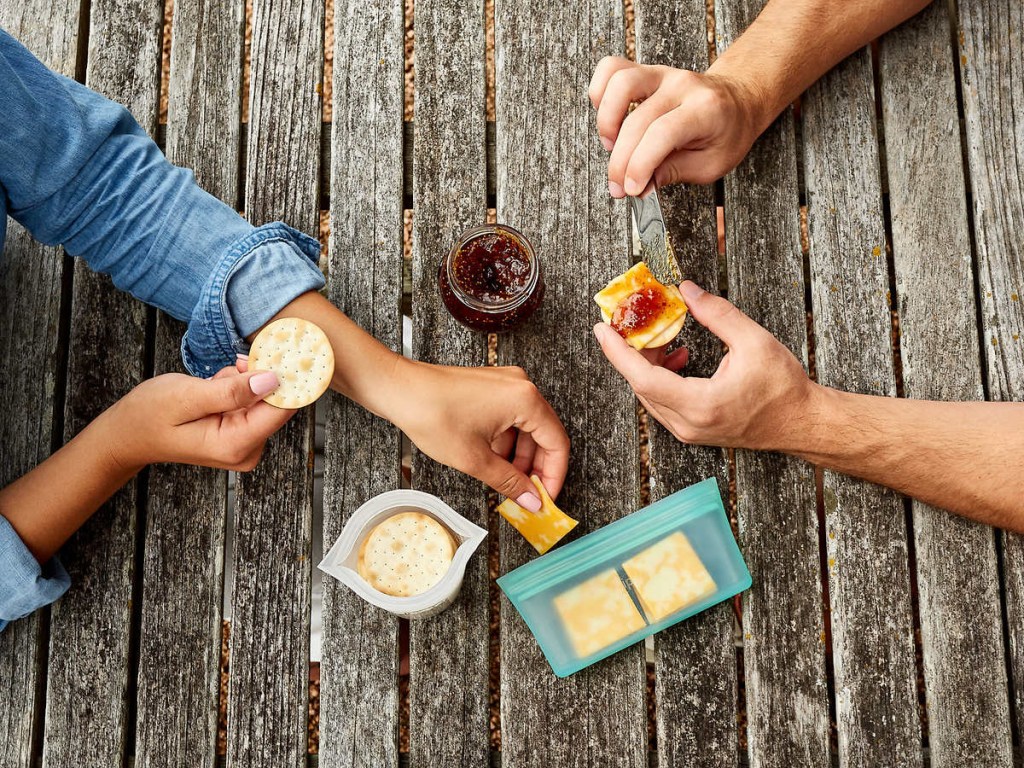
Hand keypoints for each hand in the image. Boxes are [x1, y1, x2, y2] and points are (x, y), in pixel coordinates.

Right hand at [106, 364, 293, 470]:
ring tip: (210, 385)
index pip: (281, 409)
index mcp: (235, 444)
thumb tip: (272, 381)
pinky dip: (236, 387)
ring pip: (263, 397)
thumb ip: (231, 391)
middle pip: (275, 402)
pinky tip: (213, 390)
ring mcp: (246, 443)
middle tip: (225, 371)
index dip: (285, 378)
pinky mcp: (242, 433)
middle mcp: (247, 449)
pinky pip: (252, 400)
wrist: (128, 434)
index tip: (281, 351)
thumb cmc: (149, 416)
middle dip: (254, 377)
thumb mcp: (187, 397)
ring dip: (241, 381)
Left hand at [389, 360, 569, 510]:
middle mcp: (520, 386)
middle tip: (528, 496)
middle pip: (544, 434)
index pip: (557, 443)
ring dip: (519, 457)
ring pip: (526, 428)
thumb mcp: (475, 459)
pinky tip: (492, 461)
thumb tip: (532, 501)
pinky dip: (506, 442)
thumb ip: (509, 482)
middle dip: (536, 468)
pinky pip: (510, 418)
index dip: (553, 476)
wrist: (398, 389)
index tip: (545, 499)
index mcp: (525, 399)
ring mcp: (505, 384)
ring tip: (506, 482)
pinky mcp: (490, 387)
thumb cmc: (431, 414)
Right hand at [588, 57, 760, 192]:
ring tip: (611, 146)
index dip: (640, 165)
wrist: (739, 101)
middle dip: (621, 161)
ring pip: (621, 82)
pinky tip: (607, 118)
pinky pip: (612, 68)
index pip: (662, 135)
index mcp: (705, 110)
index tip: (631, 188)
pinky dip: (600, 92)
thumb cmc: (727, 134)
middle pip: (637, 121)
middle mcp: (682, 86)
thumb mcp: (711, 165)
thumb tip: (639, 185)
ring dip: (606, 120)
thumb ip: (673, 173)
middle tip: (619, 186)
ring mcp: (663, 74)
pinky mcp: (647, 71)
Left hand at [593, 281, 814, 450]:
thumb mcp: (754, 341)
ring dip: (648, 363)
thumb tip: (686, 291)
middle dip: (632, 350)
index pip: (643, 378)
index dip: (618, 352)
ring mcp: (689, 431)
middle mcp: (688, 424)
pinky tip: (678, 355)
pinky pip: (663, 402)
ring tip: (661, 334)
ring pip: (650, 394)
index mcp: (700, 405)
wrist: (802, 423)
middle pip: (641, 385)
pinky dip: (661, 377)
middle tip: (632, 320)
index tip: (601, 329)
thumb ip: (716, 313)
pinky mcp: (693, 430)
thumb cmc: (784, 388)